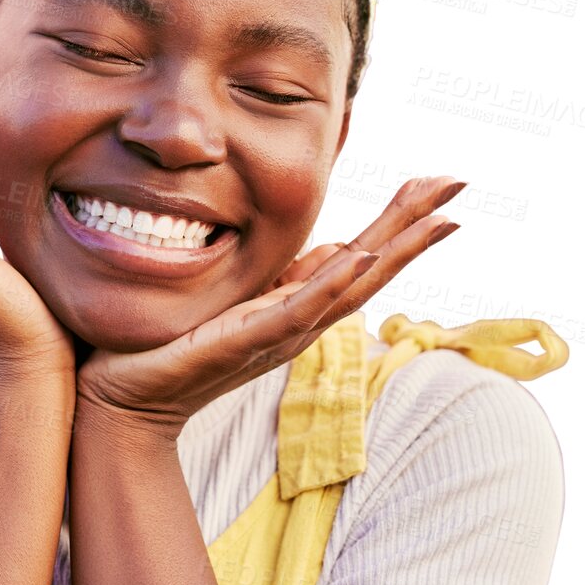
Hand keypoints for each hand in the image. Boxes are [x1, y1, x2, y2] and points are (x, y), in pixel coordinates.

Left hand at [74, 176, 467, 441]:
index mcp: (298, 308)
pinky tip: (364, 252)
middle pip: (374, 269)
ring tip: (437, 216)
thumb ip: (284, 280)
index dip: (402, 223)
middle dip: (415, 226)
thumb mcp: (239, 301)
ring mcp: (279, 333)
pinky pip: (299, 307)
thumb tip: (333, 246)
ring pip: (351, 286)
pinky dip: (334, 280)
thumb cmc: (174, 350)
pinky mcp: (247, 340)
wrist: (126, 401)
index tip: (438, 183)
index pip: (363, 258)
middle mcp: (300, 323)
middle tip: (458, 183)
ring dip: (395, 249)